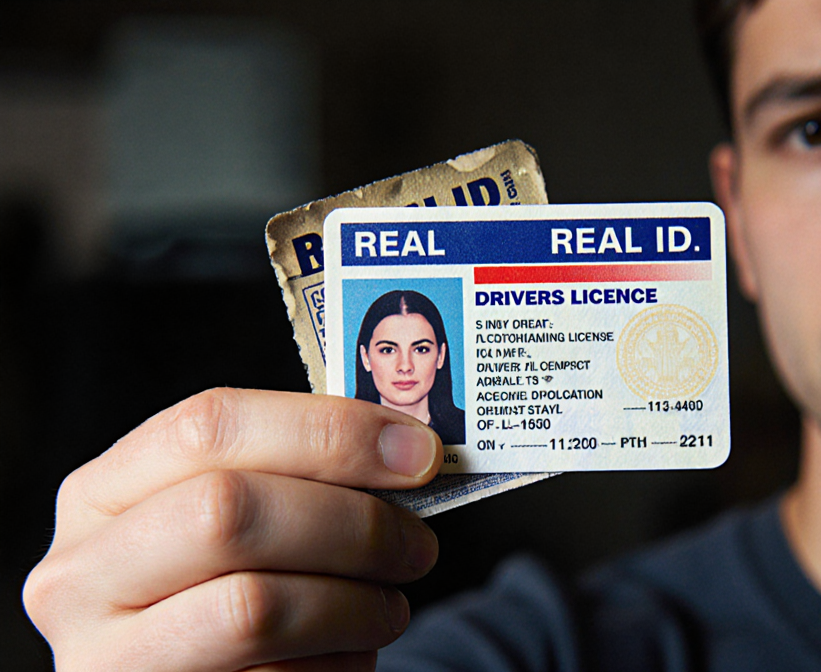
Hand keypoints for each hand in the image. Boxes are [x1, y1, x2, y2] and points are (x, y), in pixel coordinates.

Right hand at [23, 388, 442, 670]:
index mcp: (101, 496)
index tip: (417, 453)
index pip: (209, 427)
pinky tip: (345, 657)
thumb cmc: (222, 594)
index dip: (328, 431)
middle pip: (229, 511)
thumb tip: (407, 451)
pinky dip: (335, 666)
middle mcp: (81, 576)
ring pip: (253, 608)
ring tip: (389, 608)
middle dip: (351, 522)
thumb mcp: (235, 524)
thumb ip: (293, 478)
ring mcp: (109, 659)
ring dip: (354, 604)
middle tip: (417, 544)